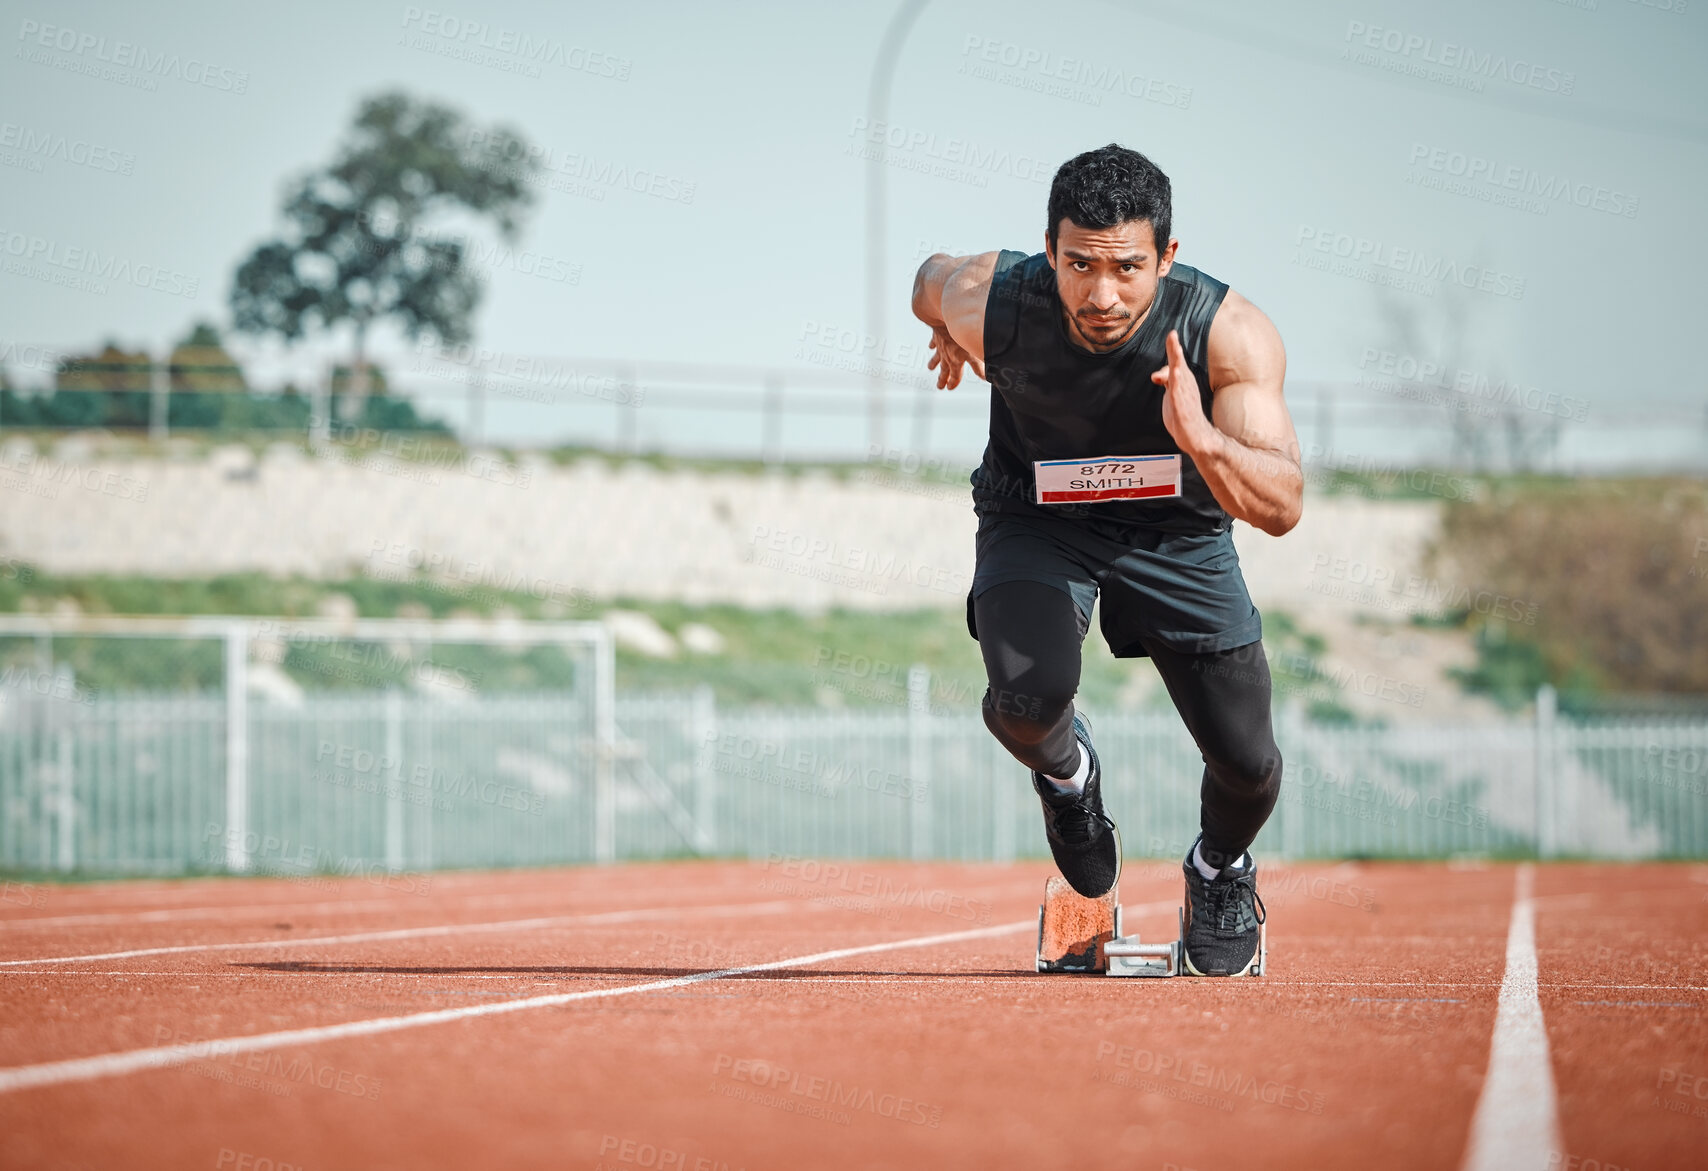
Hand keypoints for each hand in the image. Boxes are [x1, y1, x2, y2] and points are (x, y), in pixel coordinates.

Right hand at [927, 325, 983, 389]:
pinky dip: (932, 345)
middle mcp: (946, 356)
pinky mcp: (938, 336)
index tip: (950, 387)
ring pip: (937, 357)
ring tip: (930, 368)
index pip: (955, 376)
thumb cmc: (960, 334)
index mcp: (955, 361)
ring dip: (934, 363)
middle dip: (942, 379)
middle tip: (939, 386)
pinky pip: (934, 342)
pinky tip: (930, 347)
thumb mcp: (973, 353)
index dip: (953, 382)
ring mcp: (941, 346)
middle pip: (944, 370)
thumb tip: (986, 378)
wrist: (946, 318)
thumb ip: (979, 367)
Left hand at [1150, 329, 1216, 454]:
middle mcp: (1186, 385)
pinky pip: (1178, 394)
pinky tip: (1175, 375)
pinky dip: (1177, 384)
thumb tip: (1156, 375)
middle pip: (1179, 364)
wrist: (1195, 435)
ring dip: (1177, 362)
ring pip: (1180, 376)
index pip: (1176, 361)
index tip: (1171, 334)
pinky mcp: (1182, 408)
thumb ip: (1166, 380)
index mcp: (1183, 380)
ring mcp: (1184, 395)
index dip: (1173, 348)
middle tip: (1172, 335)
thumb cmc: (1184, 412)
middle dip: (1175, 350)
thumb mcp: (1172, 393)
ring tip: (1176, 349)